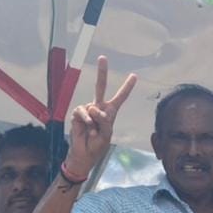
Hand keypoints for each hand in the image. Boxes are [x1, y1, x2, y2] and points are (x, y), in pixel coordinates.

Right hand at [65, 56, 137, 177]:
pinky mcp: (78, 114)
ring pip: (93, 107)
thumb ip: (104, 121)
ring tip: (94, 132)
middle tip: (103, 57)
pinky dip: (86, 120)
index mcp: (110, 113)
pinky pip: (82, 111)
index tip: (134, 76)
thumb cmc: (97, 146)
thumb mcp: (106, 135)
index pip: (120, 98)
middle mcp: (98, 108)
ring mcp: (87, 110)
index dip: (126, 87)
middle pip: (100, 87)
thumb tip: (95, 109)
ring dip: (94, 121)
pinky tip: (87, 127)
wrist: (83, 155)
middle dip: (102, 72)